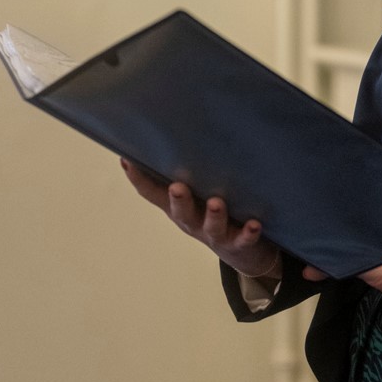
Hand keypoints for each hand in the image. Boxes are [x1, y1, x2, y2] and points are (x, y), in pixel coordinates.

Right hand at [120, 159, 282, 281]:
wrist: (242, 252)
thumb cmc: (212, 212)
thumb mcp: (196, 192)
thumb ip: (188, 169)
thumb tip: (177, 129)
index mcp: (178, 207)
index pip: (153, 194)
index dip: (138, 179)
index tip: (126, 159)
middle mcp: (193, 221)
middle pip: (181, 212)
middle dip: (179, 200)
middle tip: (177, 186)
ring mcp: (216, 234)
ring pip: (212, 226)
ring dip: (214, 215)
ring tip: (216, 202)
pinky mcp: (239, 242)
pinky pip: (243, 239)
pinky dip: (248, 232)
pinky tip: (254, 224)